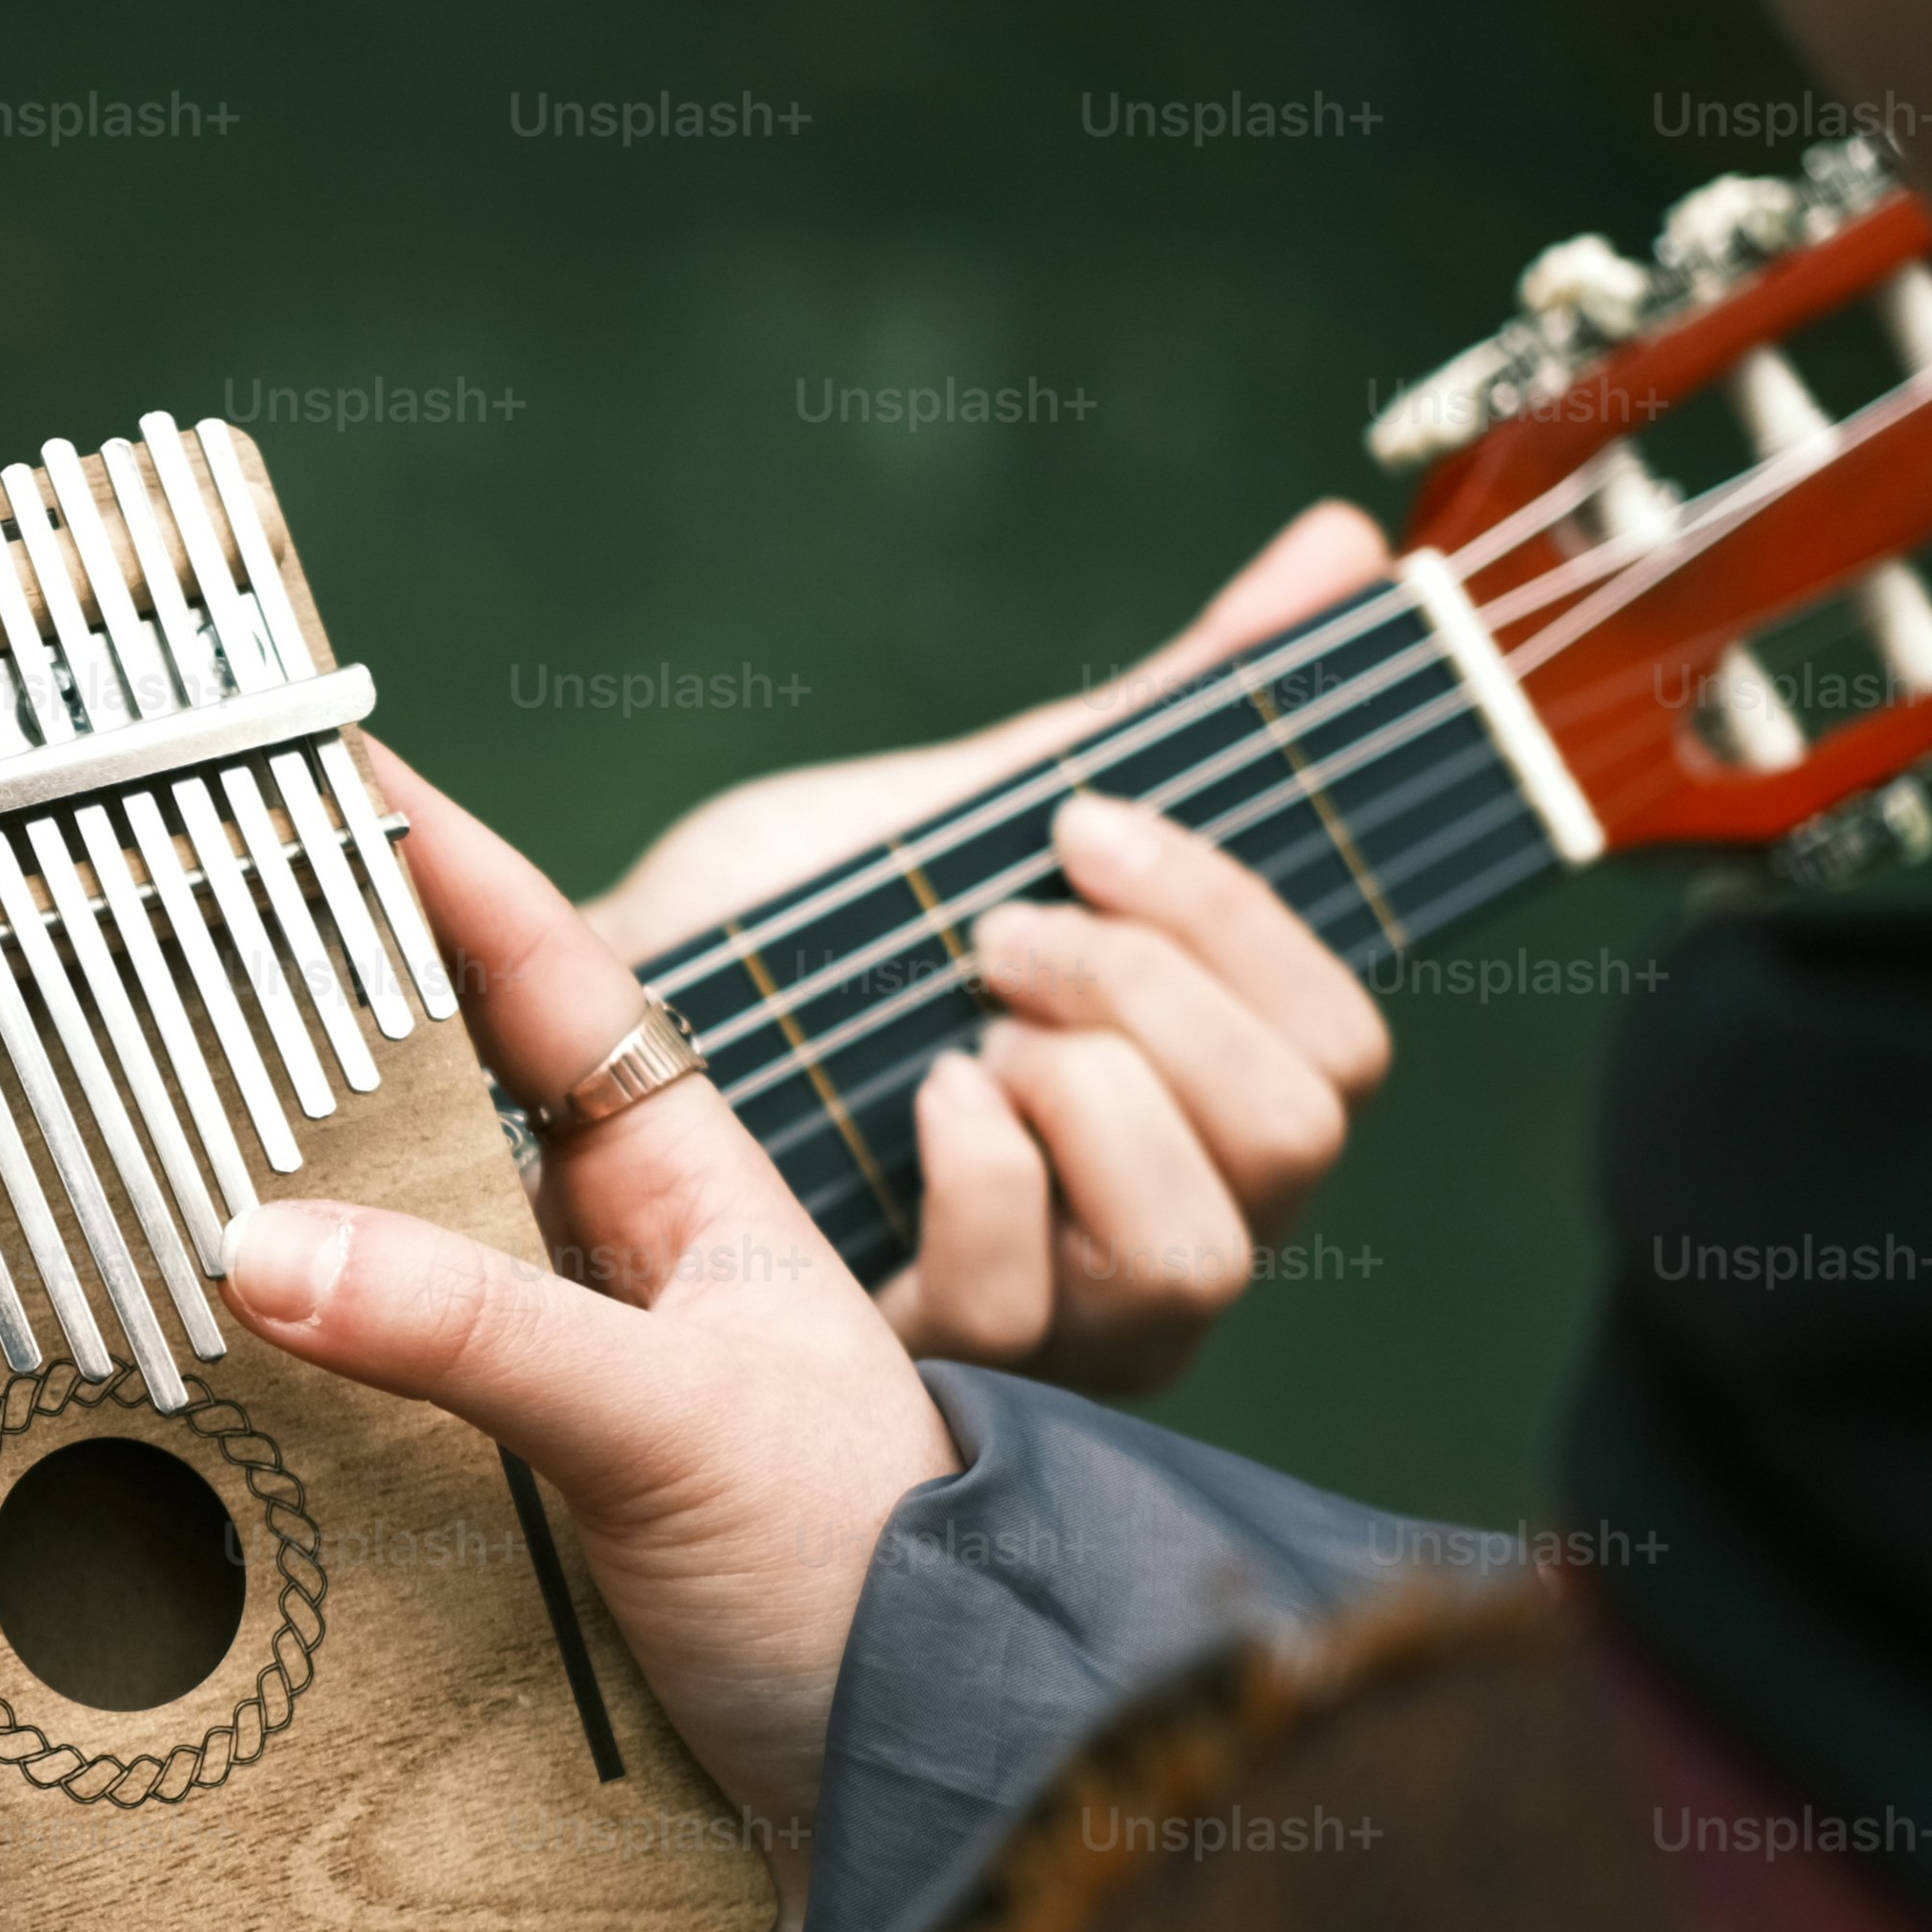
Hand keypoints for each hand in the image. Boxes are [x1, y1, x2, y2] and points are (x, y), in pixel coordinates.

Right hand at [224, 740, 966, 1847]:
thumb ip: (477, 1333)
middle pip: (440, 1103)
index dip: (443, 864)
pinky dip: (287, 1374)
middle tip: (172, 935)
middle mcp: (618, 1275)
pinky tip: (187, 1364)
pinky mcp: (516, 1510)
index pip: (547, 981)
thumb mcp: (672, 1430)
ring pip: (396, 1252)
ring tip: (135, 1137)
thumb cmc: (862, 1583)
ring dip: (283, 1206)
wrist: (921, 1793)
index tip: (328, 764)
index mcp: (690, 1198)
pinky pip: (375, 1404)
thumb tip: (260, 1242)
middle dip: (316, 1018)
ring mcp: (563, 1389)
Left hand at [580, 501, 1399, 1392]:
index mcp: (1197, 1107)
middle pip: (1299, 1133)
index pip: (1340, 1047)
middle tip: (1001, 928)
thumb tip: (1341, 546)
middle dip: (1154, 991)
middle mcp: (1159, 1234)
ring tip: (957, 1025)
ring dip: (1080, 1092)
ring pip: (1195, 1248)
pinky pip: (1023, 1304)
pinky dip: (978, 1180)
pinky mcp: (936, 1385)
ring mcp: (1062, 1334)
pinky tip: (913, 1105)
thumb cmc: (791, 945)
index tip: (1084, 827)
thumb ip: (1162, 706)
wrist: (590, 1037)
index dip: (1241, 923)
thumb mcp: (972, 813)